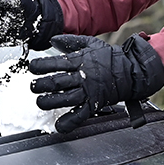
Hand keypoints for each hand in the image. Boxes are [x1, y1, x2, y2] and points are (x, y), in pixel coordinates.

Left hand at [29, 34, 163, 132]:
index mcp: (80, 61)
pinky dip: (68, 122)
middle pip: (57, 82)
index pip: (56, 63)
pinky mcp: (94, 104)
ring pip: (65, 99)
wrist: (131, 71)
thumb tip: (53, 40)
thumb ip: (71, 42)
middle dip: (41, 85)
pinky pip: (80, 115)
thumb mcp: (91, 43)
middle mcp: (82, 77)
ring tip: (40, 102)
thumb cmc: (110, 58)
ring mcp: (88, 91)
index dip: (41, 65)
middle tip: (33, 86)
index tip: (32, 67)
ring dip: (50, 102)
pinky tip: (59, 125)